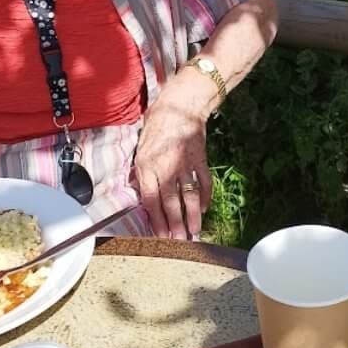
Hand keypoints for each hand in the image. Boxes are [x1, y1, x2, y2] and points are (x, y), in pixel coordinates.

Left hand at [132, 98, 209, 239]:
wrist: (181, 105)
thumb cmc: (157, 125)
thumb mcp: (141, 147)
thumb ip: (142, 171)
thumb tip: (141, 193)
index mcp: (147, 166)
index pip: (151, 200)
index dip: (156, 220)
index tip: (161, 236)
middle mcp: (165, 167)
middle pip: (170, 202)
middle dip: (174, 225)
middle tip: (179, 242)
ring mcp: (184, 164)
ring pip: (188, 196)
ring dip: (192, 216)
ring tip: (194, 232)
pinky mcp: (200, 159)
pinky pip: (203, 183)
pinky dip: (205, 197)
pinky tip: (204, 209)